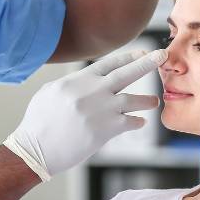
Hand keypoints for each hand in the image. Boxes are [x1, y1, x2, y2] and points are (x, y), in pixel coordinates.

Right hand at [3, 48, 165, 180]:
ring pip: (134, 100)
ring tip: (154, 101)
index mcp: (79, 79)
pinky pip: (130, 122)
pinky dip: (137, 121)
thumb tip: (86, 79)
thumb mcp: (51, 92)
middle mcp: (93, 91)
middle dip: (147, 63)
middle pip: (127, 73)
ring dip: (147, 100)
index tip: (142, 52)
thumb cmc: (40, 122)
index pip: (109, 63)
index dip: (128, 56)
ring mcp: (102, 109)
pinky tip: (139, 122)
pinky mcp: (107, 129)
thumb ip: (73, 83)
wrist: (37, 148)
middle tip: (162, 56)